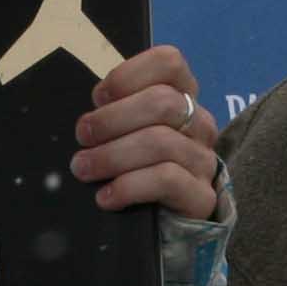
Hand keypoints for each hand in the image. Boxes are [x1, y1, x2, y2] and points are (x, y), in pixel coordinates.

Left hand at [76, 45, 219, 219]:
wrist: (165, 223)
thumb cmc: (137, 168)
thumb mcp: (126, 133)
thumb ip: (115, 116)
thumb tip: (85, 122)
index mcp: (182, 97)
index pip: (169, 62)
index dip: (128, 74)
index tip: (99, 98)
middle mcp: (200, 123)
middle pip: (162, 102)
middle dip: (112, 119)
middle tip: (83, 136)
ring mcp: (203, 159)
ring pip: (160, 142)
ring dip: (112, 154)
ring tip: (84, 168)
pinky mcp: (202, 196)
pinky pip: (166, 179)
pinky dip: (128, 186)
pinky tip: (106, 197)